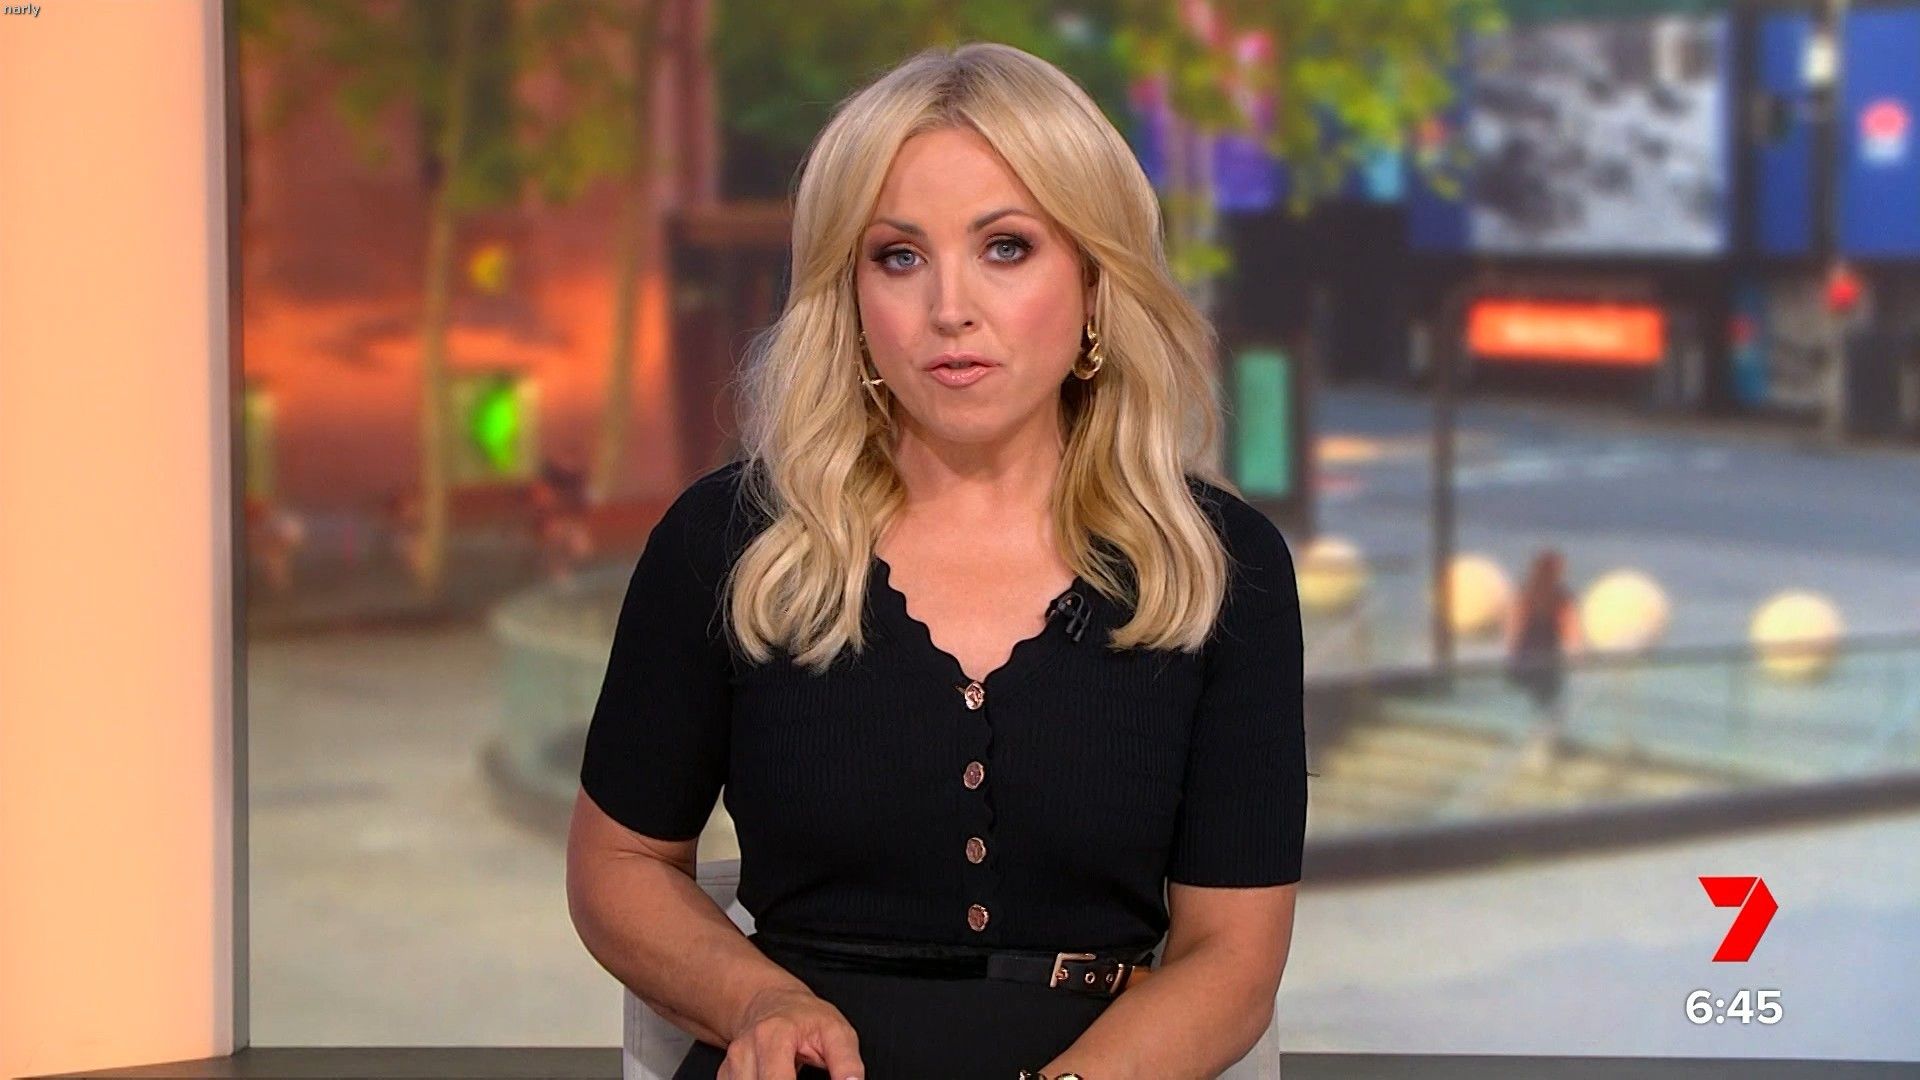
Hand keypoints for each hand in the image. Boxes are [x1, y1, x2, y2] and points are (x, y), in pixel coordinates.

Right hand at [718, 985, 865, 1079]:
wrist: (770, 1002)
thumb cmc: (806, 1018)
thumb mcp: (837, 1032)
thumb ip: (846, 1064)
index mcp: (773, 1036)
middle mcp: (744, 1050)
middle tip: (802, 1075)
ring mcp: (731, 1064)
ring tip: (792, 1074)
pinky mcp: (725, 1075)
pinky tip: (774, 1078)